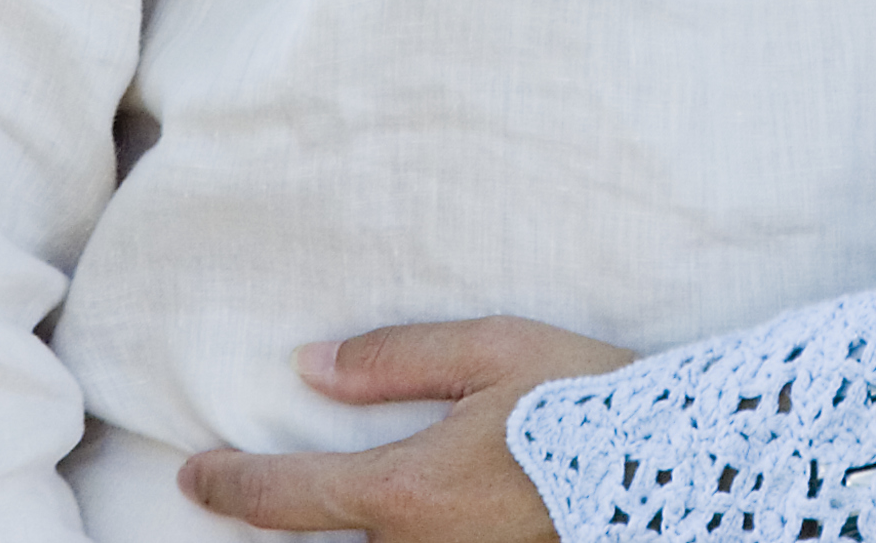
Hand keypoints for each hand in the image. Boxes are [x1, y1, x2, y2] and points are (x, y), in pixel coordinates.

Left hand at [179, 317, 624, 539]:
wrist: (680, 467)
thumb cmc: (589, 401)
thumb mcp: (493, 350)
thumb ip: (394, 360)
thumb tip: (311, 368)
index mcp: (407, 491)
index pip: (286, 499)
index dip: (228, 486)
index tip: (195, 476)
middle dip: (283, 525)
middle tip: (245, 493)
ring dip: (349, 535)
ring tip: (330, 508)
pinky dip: (396, 541)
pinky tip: (404, 517)